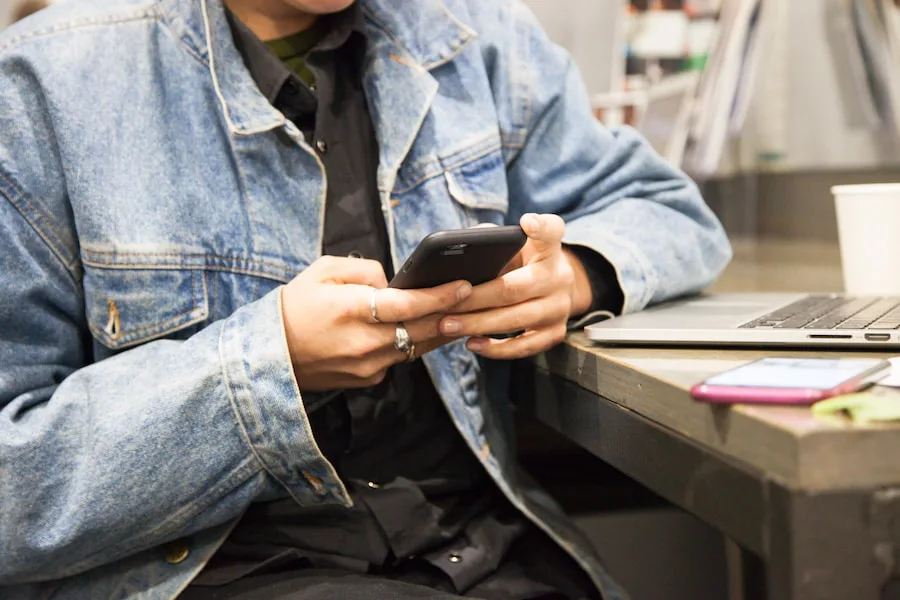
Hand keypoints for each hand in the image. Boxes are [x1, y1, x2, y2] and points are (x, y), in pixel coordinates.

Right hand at [281, 256, 470, 390]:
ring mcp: (367, 366)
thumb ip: (366, 271)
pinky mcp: (367, 380)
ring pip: (417, 347)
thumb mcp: (323, 271)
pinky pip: (399, 358)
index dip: (440, 296)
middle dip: (452, 313)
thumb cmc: (295, 305)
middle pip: (422, 329)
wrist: (268, 355)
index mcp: (351, 309)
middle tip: (476, 297)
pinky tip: (424, 330)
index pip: (408, 304)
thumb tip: (396, 282)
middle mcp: (363, 342)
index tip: (465, 285)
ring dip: (439, 330)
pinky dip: (411, 344)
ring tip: (461, 312)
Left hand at [437, 214, 593, 358]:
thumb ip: (493, 241)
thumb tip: (460, 248)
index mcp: (550, 248)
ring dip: (478, 324)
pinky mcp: (556, 333)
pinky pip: (524, 346)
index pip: (552, 230)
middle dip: (475, 298)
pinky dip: (496, 348)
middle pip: (514, 287)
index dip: (540, 227)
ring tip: (447, 326)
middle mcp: (560, 276)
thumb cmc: (521, 263)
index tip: (526, 222)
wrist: (553, 290)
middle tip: (445, 304)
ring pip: (516, 319)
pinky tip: (471, 343)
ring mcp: (560, 307)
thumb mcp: (514, 246)